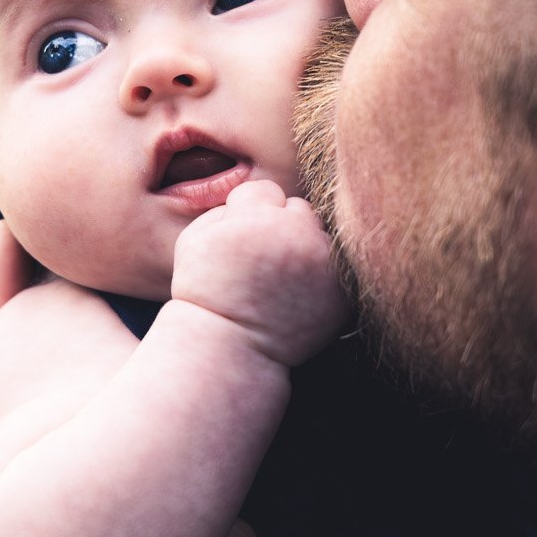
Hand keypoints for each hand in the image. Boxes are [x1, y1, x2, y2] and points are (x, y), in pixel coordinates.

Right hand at [169, 179, 352, 366]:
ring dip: (306, 245)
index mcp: (254, 219)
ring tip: (283, 276)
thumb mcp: (194, 240)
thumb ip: (224, 206)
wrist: (230, 346)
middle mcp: (294, 235)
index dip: (248, 214)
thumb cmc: (207, 293)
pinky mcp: (343, 289)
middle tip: (263, 259)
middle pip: (298, 208)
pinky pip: (338, 262)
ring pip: (320, 232)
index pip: (263, 190)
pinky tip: (301, 290)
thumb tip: (255, 194)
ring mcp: (322, 263)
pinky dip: (324, 272)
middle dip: (281, 225)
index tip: (240, 240)